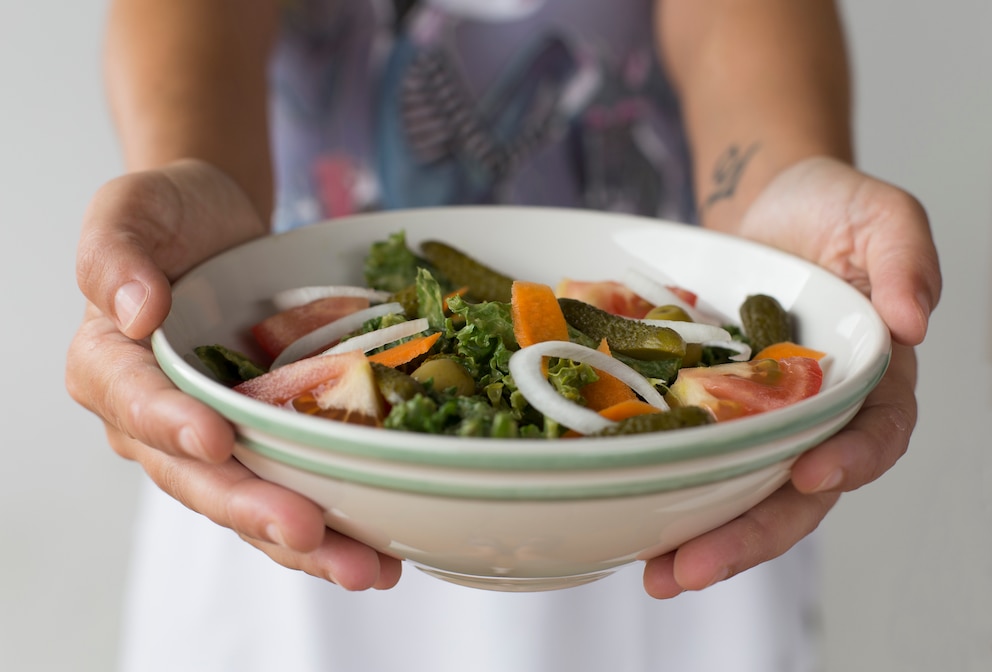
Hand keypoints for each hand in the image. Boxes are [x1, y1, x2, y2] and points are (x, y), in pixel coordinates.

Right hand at [66, 160, 401, 589]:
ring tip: (363, 570)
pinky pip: (292, 488)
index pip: (135, 403)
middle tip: (306, 531)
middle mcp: (158, 420)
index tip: (215, 439)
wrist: (218, 229)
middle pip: (198, 477)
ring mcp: (215, 438)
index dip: (171, 425)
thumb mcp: (129, 212)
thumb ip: (115, 256)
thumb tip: (137, 309)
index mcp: (111, 366)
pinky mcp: (265, 442)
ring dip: (303, 544)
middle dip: (252, 509)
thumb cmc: (168, 218)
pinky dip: (333, 524)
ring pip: (250, 502)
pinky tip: (379, 551)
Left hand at [642, 156, 940, 596]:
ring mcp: (761, 416)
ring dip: (702, 536)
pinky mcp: (710, 407)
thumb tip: (914, 320)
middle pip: (798, 491)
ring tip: (658, 576)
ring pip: (740, 489)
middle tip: (695, 568)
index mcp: (872, 377)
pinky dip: (665, 487)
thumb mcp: (881, 215)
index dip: (850, 461)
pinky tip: (628, 519)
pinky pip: (693, 453)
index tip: (812, 476)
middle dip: (752, 534)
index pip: (876, 432)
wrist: (768, 205)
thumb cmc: (834, 209)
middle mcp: (818, 411)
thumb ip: (906, 257)